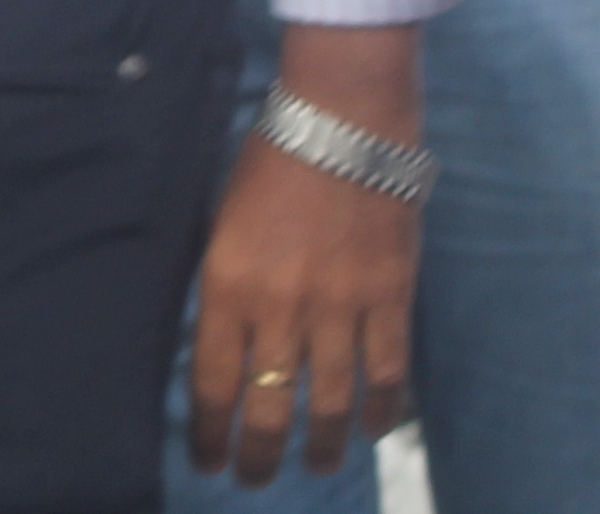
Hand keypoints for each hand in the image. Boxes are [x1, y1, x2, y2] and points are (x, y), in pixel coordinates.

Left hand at [188, 42, 421, 487]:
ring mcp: (341, 307)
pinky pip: (387, 374)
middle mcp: (281, 307)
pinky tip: (373, 429)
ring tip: (315, 467)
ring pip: (332, 403)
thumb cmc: (270, 164)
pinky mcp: (390, 299)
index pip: (213, 381)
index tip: (209, 461)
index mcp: (228, 284)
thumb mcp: (222, 224)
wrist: (343, 120)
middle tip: (256, 480)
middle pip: (271, 406)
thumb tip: (222, 347)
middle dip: (260, 454)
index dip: (211, 432)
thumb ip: (225, 287)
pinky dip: (381, 411)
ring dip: (322, 445)